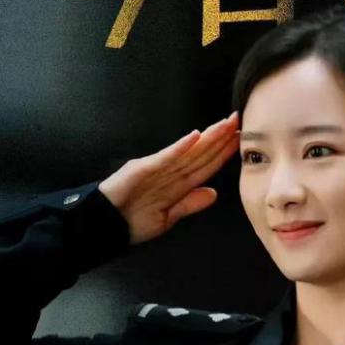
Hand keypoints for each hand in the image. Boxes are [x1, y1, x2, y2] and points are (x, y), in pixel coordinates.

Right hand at [98, 112, 239, 244]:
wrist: (104, 225)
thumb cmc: (132, 222)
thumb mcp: (168, 217)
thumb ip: (190, 204)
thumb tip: (213, 194)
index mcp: (178, 184)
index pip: (206, 165)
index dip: (223, 153)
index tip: (239, 140)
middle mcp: (171, 172)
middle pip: (201, 153)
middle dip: (221, 138)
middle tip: (238, 120)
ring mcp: (158, 167)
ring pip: (189, 151)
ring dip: (208, 138)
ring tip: (225, 124)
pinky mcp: (143, 167)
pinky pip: (166, 157)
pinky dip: (181, 147)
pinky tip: (195, 137)